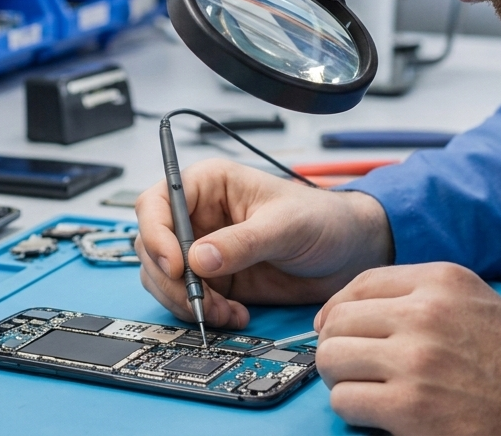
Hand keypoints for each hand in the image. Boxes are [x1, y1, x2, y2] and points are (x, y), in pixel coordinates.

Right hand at [134, 158, 393, 329]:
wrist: (348, 253)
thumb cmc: (321, 219)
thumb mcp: (284, 226)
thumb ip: (242, 242)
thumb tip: (198, 259)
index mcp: (208, 185)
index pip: (157, 203)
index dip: (156, 233)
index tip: (174, 265)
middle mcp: (197, 216)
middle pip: (152, 246)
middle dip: (171, 279)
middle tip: (199, 301)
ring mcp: (202, 249)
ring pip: (163, 277)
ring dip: (186, 301)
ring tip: (224, 311)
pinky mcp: (213, 279)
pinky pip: (187, 299)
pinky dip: (203, 313)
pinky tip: (233, 315)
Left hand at [315, 263, 500, 434]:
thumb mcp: (476, 303)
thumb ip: (421, 296)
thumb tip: (354, 309)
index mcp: (442, 281)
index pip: (360, 284)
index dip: (337, 309)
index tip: (332, 327)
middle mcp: (425, 313)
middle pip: (339, 321)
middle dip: (337, 346)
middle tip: (352, 366)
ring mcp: (415, 359)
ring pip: (332, 359)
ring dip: (342, 379)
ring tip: (366, 389)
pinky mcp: (410, 406)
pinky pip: (345, 400)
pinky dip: (354, 410)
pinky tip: (378, 412)